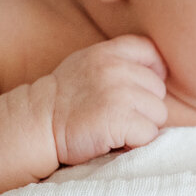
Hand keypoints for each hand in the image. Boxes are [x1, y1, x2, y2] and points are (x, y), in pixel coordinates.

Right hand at [30, 35, 168, 166]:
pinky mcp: (120, 120)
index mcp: (108, 53)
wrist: (37, 123)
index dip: (153, 72)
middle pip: (158, 90)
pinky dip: (136, 143)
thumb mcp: (87, 65)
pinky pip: (149, 134)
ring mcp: (119, 94)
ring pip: (158, 114)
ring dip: (142, 126)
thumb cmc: (64, 100)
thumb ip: (117, 63)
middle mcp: (115, 69)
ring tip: (116, 128)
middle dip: (145, 107)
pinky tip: (115, 140)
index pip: (150, 52)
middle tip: (119, 116)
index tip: (139, 90)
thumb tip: (158, 71)